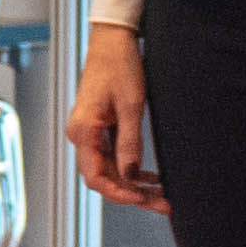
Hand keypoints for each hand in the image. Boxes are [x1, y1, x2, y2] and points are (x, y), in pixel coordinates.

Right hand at [66, 25, 163, 208]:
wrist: (112, 41)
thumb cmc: (119, 65)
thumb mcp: (131, 105)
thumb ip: (130, 142)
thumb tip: (132, 175)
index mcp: (83, 131)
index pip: (96, 178)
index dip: (120, 194)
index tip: (143, 199)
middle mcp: (81, 136)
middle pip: (104, 179)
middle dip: (133, 195)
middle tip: (164, 204)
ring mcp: (89, 133)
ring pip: (110, 171)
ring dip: (134, 185)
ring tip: (162, 196)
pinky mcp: (98, 129)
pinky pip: (112, 158)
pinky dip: (130, 170)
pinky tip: (150, 179)